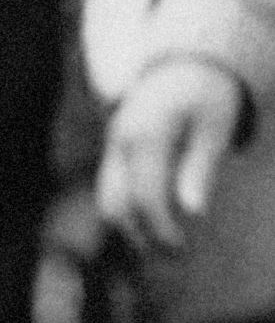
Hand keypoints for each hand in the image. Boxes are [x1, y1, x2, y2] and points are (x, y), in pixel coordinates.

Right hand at [99, 55, 253, 257]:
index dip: (162, 229)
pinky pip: (110, 191)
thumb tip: (193, 212)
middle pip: (115, 205)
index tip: (183, 249)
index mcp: (146, 136)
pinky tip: (153, 224)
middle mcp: (119, 144)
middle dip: (140, 237)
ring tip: (163, 246)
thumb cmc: (207, 95)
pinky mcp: (111, 153)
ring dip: (130, 229)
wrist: (183, 67)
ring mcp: (110, 148)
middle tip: (173, 255)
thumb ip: (201, 168)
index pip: (146, 196)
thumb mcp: (215, 128)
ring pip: (106, 201)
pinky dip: (128, 213)